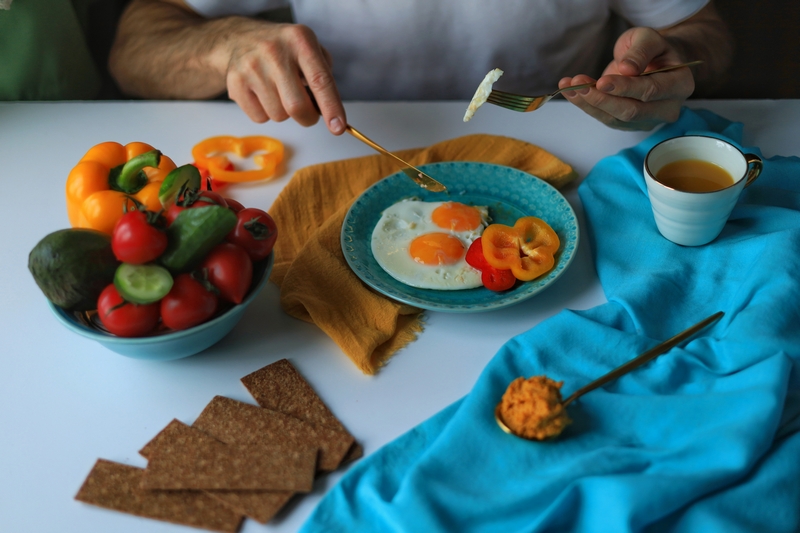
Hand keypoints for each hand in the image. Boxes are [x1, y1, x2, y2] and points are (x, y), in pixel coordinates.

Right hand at [225, 21, 346, 134]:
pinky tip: (262, 94)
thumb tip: (330, 111)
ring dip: (284, 112)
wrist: (239, 39)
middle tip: (308, 113)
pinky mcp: (235, 82)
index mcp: (299, 40)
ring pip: (278, 115)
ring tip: (278, 92)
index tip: (338, 127)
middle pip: (297, 106)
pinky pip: (259, 118)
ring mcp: (252, 67)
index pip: (320, 80)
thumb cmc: (283, 49)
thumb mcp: (309, 48)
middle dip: (308, 118)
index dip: (331, 107)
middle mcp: (274, 51)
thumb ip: (324, 76)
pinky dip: (266, 113)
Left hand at [559, 27, 694, 130]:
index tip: (602, 81)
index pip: (651, 91)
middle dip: (601, 99)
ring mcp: (648, 120)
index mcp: (680, 84)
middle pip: (631, 111)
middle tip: (578, 84)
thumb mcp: (649, 39)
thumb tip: (626, 69)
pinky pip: (606, 119)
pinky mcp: (630, 125)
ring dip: (588, 104)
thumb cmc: (654, 49)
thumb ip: (640, 52)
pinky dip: (586, 106)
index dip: (625, 88)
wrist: (653, 61)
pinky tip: (571, 92)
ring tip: (569, 86)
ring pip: (615, 119)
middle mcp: (667, 108)